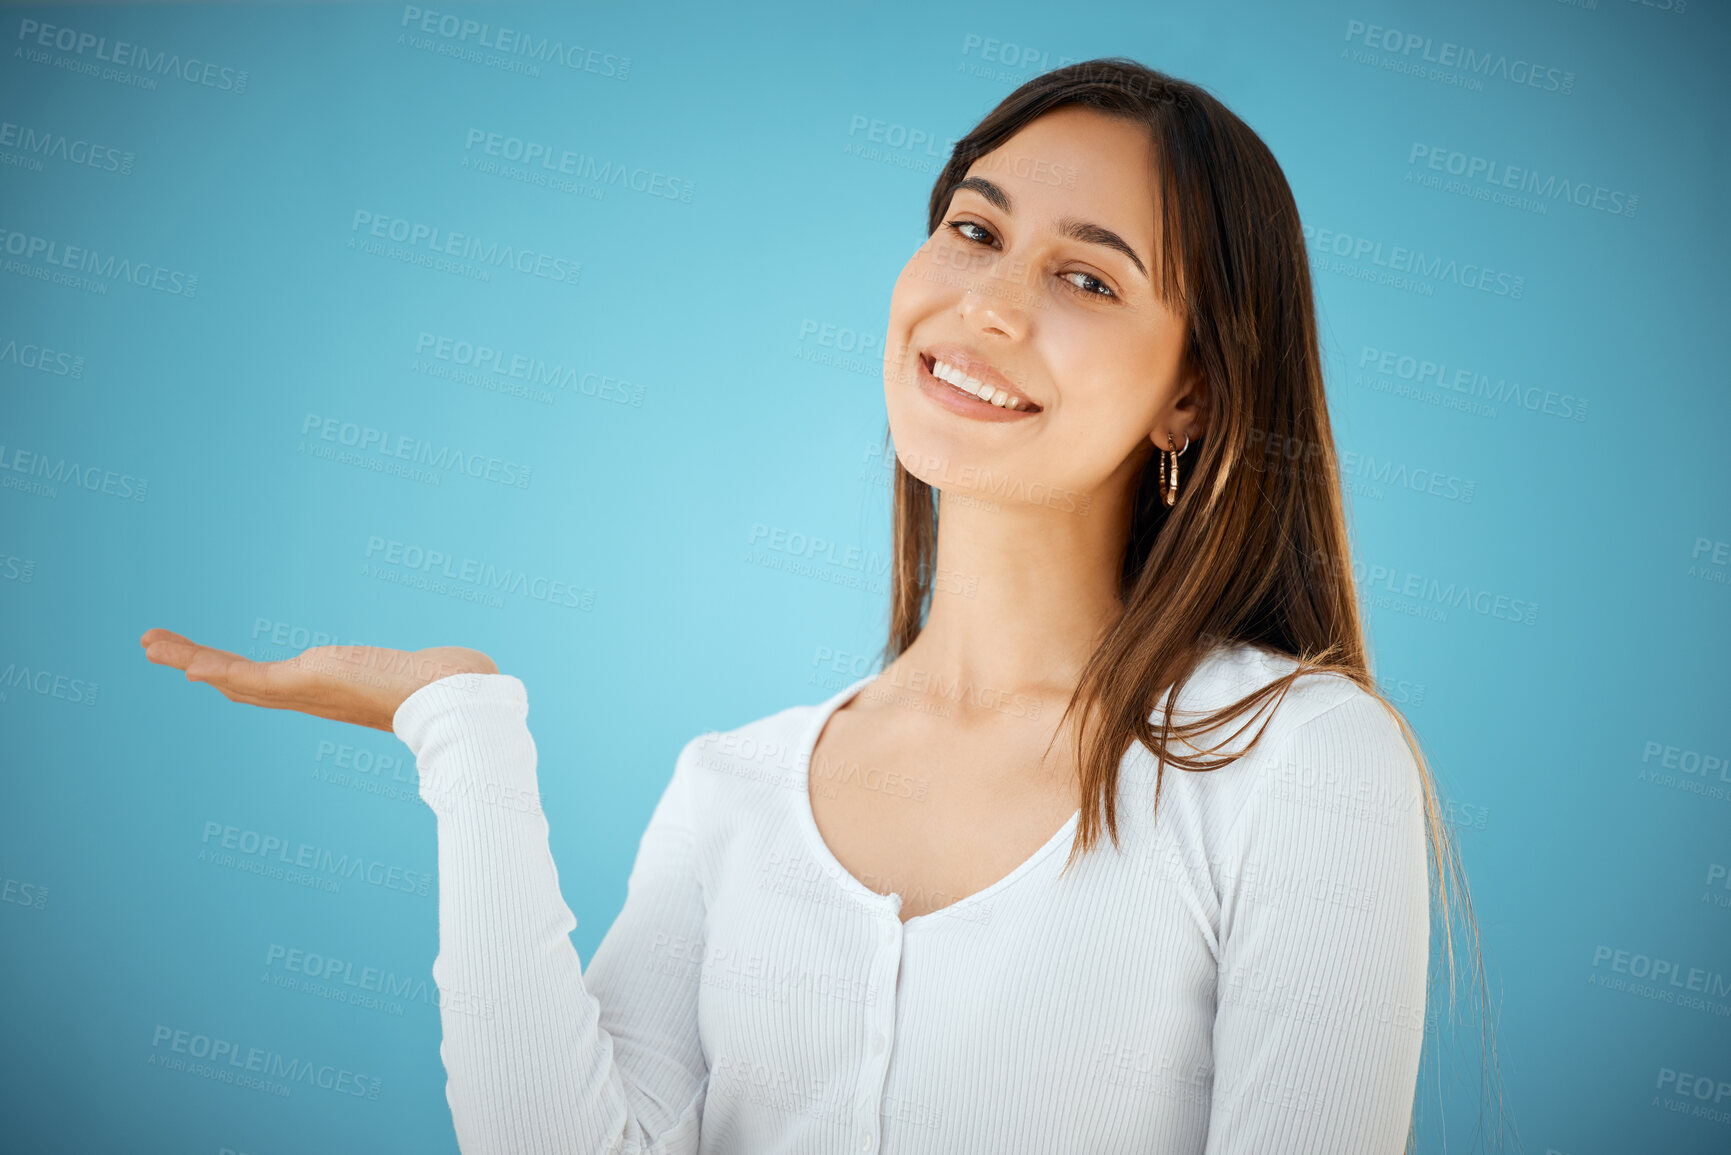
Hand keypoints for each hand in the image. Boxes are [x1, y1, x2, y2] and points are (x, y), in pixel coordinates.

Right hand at [139, 628, 498, 732]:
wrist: (455, 698)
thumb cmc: (453, 687)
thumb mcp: (426, 673)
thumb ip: (428, 671)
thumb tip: (461, 670)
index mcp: (334, 692)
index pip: (276, 685)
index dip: (240, 677)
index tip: (212, 668)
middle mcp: (314, 697)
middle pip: (243, 684)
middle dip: (200, 667)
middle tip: (159, 651)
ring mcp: (306, 692)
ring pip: (234, 678)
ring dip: (189, 660)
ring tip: (150, 644)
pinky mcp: (306, 682)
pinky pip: (246, 675)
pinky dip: (209, 665)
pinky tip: (181, 661)